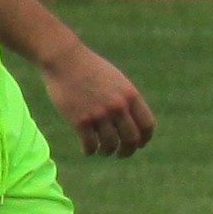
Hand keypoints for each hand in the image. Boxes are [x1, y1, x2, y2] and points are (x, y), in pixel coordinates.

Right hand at [39, 38, 155, 157]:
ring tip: (103, 152)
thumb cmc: (90, 69)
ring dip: (107, 152)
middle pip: (131, 139)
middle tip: (122, 154)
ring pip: (110, 145)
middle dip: (128, 150)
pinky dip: (90, 151)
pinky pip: (89, 144)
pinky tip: (88, 150)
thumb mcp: (117, 81)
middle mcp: (118, 107)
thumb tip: (133, 121)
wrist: (65, 60)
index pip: (147, 125)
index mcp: (130, 96)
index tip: (139, 145)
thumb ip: (126, 99)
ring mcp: (99, 114)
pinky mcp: (79, 120)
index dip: (144, 139)